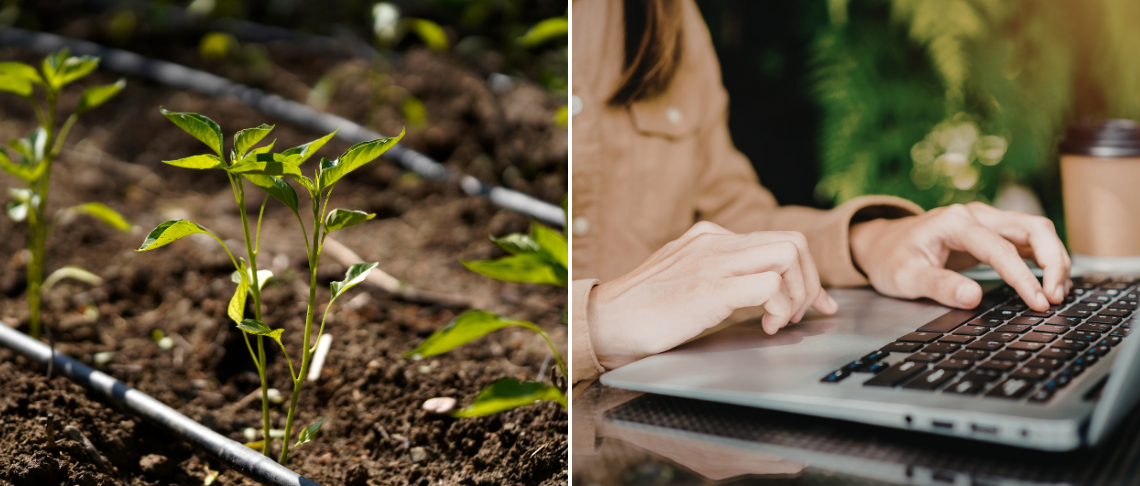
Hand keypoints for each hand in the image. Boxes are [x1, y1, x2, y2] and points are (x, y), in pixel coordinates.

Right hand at [589, 221, 838, 369]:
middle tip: (802, 314)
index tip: (815, 303)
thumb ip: (720, 275)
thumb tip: (761, 292)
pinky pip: (770, 285)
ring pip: (789, 255)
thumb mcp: (686, 279)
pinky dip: (780, 309)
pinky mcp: (712, 287)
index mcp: (711, 237)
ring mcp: (714, 261)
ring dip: (799, 292)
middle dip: (811, 281)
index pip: (777, 240)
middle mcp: (716, 242)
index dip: (807, 274)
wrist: (608, 320)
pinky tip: (766, 327)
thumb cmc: (643, 310)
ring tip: (782, 321)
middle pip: (794, 242)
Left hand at [850, 202, 1070, 311]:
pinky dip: (1045, 258)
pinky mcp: (992, 232)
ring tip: (1058, 293)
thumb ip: (939, 286)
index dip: (1023, 276)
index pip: (999, 248)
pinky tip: (1051, 282)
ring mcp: (986, 220)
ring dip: (1054, 259)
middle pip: (1032, 228)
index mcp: (953, 222)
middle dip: (1053, 261)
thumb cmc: (892, 259)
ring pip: (1036, 230)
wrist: (883, 244)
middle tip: (1056, 297)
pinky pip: (1029, 240)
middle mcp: (975, 215)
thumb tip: (973, 298)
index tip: (1038, 302)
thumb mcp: (906, 278)